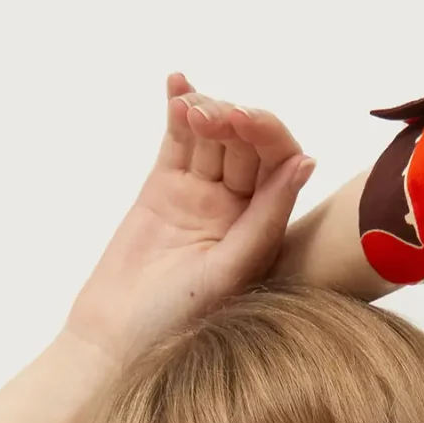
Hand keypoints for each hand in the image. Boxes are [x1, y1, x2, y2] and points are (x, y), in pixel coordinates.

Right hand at [66, 79, 314, 362]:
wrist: (118, 339)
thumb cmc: (178, 321)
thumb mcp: (229, 270)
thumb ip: (266, 217)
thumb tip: (305, 161)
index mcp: (264, 228)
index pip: (278, 163)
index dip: (264, 134)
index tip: (241, 122)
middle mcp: (239, 208)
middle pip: (246, 144)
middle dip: (231, 120)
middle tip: (208, 119)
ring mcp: (201, 195)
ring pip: (212, 137)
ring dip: (204, 111)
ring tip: (188, 108)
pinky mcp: (164, 188)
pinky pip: (177, 140)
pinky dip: (177, 109)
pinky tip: (176, 84)